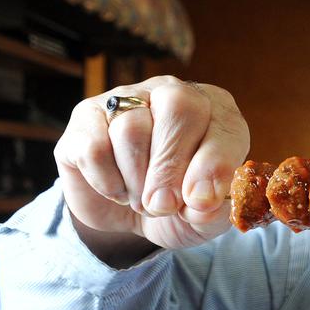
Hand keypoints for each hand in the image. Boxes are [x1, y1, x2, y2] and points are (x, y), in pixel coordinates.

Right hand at [54, 75, 249, 259]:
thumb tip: (201, 202)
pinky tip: (117, 190)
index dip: (214, 164)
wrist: (131, 215)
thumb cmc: (179, 205)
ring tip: (143, 200)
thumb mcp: (205, 215)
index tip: (201, 201)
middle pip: (177, 109)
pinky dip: (106, 180)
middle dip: (170, 168)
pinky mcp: (86, 117)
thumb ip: (214, 210)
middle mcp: (171, 93)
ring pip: (131, 130)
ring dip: (137, 181)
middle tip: (164, 205)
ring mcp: (125, 100)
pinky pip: (93, 147)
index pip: (223, 122)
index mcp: (216, 111)